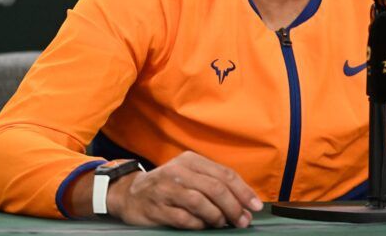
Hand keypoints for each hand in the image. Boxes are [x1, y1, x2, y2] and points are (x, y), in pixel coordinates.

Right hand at [107, 151, 262, 228]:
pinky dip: (198, 224)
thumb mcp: (189, 174)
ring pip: (200, 202)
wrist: (129, 193)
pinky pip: (184, 218)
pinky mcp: (157, 208)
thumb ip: (213, 182)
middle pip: (215, 188)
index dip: (243, 191)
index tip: (256, 206)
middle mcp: (179, 171)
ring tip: (224, 223)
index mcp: (191, 160)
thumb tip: (244, 201)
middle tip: (243, 220)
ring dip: (217, 216)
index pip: (224, 174)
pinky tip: (204, 226)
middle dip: (234, 206)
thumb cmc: (168, 184)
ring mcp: (166, 189)